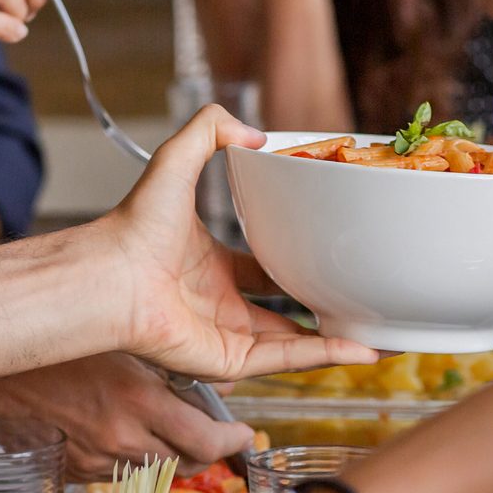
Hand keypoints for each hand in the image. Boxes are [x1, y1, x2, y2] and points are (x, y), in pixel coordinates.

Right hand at [0, 354, 255, 475]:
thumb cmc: (55, 343)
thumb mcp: (124, 339)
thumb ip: (176, 364)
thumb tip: (219, 381)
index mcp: (136, 402)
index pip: (206, 442)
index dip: (232, 442)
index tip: (242, 433)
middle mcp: (119, 438)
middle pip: (187, 464)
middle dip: (208, 451)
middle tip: (218, 434)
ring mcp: (96, 459)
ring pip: (155, 470)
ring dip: (171, 454)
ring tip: (171, 428)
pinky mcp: (77, 471)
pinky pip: (121, 472)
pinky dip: (135, 457)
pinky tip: (128, 433)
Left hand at [99, 104, 376, 381]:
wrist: (111, 276)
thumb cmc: (133, 227)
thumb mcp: (178, 160)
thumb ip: (210, 130)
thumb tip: (255, 131)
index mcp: (210, 265)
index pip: (263, 271)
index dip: (296, 265)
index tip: (331, 257)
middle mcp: (218, 303)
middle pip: (282, 313)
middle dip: (322, 311)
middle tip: (362, 302)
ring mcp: (224, 336)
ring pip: (293, 345)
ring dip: (336, 342)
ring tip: (380, 337)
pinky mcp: (228, 362)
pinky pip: (285, 362)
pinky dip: (325, 358)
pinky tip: (361, 352)